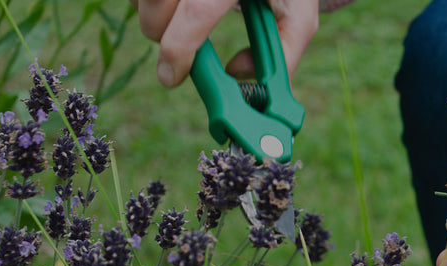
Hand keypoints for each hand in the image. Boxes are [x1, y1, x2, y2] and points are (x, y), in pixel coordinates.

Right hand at [131, 0, 318, 86]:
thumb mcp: (297, 13)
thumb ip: (282, 54)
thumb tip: (237, 76)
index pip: (197, 12)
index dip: (178, 50)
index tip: (171, 77)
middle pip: (157, 4)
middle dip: (161, 35)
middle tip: (181, 48)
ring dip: (154, 17)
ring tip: (183, 19)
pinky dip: (148, 3)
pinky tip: (174, 6)